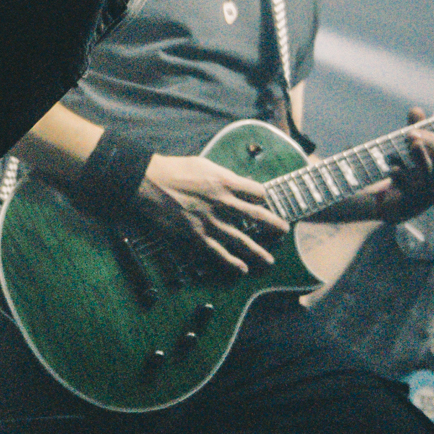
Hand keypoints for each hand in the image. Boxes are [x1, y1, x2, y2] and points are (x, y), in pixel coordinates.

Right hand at [138, 152, 288, 272]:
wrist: (149, 183)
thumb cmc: (174, 170)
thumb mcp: (204, 164)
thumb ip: (222, 175)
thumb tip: (236, 183)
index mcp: (225, 182)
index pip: (256, 191)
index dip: (264, 196)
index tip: (267, 200)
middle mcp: (222, 202)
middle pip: (255, 215)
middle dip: (272, 224)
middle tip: (284, 230)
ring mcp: (210, 221)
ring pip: (240, 239)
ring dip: (257, 250)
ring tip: (269, 260)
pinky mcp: (196, 235)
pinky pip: (217, 251)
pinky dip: (231, 261)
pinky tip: (242, 269)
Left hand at [341, 107, 433, 224]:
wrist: (394, 203)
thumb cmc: (410, 171)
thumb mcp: (414, 148)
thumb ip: (416, 129)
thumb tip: (415, 110)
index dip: (433, 138)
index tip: (412, 129)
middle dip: (431, 145)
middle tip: (410, 134)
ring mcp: (431, 195)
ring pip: (432, 177)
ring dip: (421, 158)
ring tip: (410, 145)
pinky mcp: (414, 205)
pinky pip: (412, 192)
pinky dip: (402, 178)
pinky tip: (393, 168)